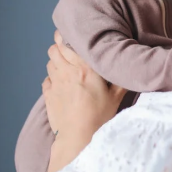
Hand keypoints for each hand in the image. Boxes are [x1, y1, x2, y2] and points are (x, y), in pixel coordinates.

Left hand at [42, 30, 126, 171]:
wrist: (79, 137)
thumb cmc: (100, 115)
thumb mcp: (116, 95)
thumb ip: (119, 77)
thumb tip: (125, 63)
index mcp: (85, 68)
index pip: (68, 43)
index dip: (67, 37)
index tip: (71, 35)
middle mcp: (67, 71)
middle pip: (55, 49)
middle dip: (60, 47)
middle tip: (69, 49)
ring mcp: (56, 83)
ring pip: (50, 62)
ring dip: (56, 61)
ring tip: (66, 66)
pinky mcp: (48, 95)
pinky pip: (46, 79)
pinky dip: (51, 78)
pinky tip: (60, 83)